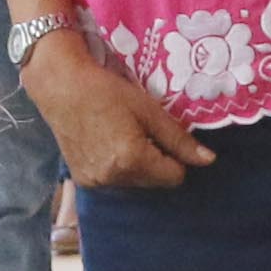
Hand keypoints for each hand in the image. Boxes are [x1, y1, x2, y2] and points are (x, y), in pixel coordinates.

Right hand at [17, 29, 214, 190]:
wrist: (61, 87)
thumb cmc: (106, 91)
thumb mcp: (149, 110)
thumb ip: (179, 140)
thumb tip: (209, 161)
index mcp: (132, 161)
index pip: (174, 177)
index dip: (175, 157)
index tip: (161, 135)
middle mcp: (113, 179)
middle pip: (154, 183)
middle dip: (155, 162)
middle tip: (139, 131)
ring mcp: (95, 182)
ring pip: (134, 183)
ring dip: (136, 167)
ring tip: (120, 135)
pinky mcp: (82, 181)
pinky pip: (114, 182)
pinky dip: (116, 168)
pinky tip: (105, 143)